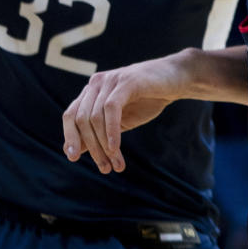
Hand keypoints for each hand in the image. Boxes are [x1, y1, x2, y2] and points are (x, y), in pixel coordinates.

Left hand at [63, 56, 187, 173]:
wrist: (177, 79)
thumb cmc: (149, 99)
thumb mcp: (120, 120)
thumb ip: (97, 132)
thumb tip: (71, 151)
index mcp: (92, 92)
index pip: (71, 115)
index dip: (70, 137)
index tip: (73, 158)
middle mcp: (97, 83)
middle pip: (81, 119)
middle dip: (91, 147)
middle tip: (105, 168)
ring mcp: (110, 80)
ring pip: (95, 117)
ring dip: (103, 145)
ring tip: (115, 163)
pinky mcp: (126, 81)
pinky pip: (111, 109)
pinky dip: (111, 131)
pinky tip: (115, 148)